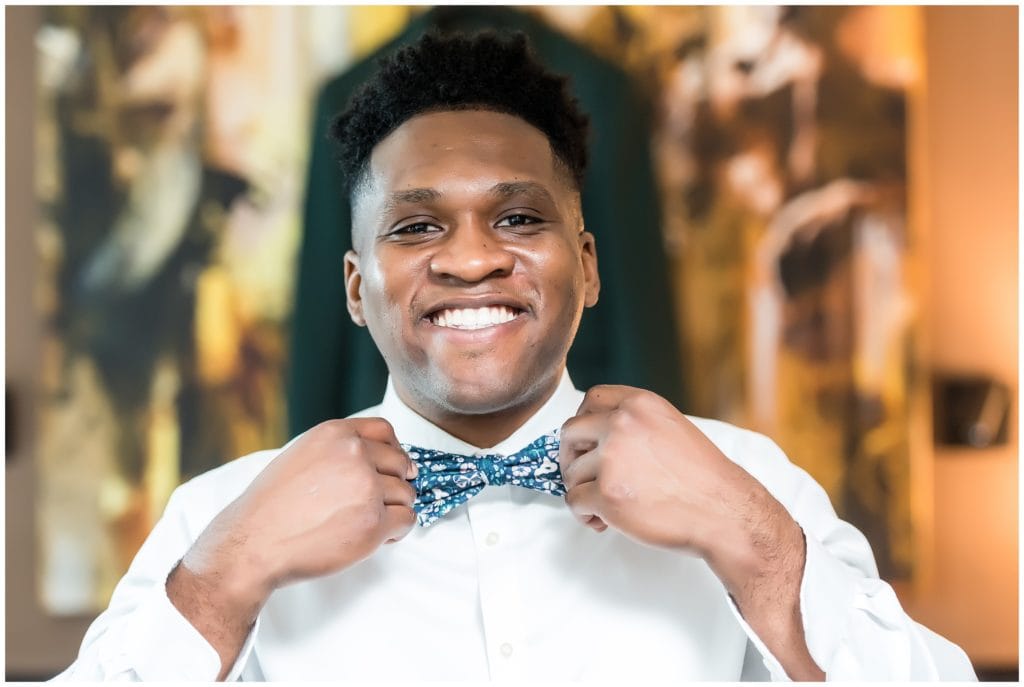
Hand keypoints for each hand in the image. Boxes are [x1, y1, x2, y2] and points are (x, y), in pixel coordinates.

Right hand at [168, 417, 417, 676]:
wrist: (253, 544)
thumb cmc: (273, 506)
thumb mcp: (302, 455)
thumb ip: (339, 450)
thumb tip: (379, 457)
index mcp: (336, 434)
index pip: (384, 430)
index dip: (394, 450)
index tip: (392, 467)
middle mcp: (355, 454)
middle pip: (401, 464)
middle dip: (395, 484)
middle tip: (378, 503)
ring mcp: (367, 487)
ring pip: (406, 494)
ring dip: (393, 510)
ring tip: (367, 523)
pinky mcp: (374, 522)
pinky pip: (407, 520)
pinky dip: (397, 532)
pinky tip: (376, 538)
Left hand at [558, 385, 822, 679]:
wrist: (724, 512)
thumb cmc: (702, 478)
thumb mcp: (670, 428)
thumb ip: (634, 424)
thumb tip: (596, 437)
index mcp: (640, 405)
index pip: (592, 398)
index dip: (585, 422)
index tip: (588, 442)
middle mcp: (622, 424)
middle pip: (570, 433)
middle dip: (571, 457)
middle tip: (583, 477)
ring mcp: (612, 459)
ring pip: (571, 473)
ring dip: (583, 492)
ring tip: (608, 507)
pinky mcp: (607, 494)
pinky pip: (573, 502)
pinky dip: (584, 515)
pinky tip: (603, 521)